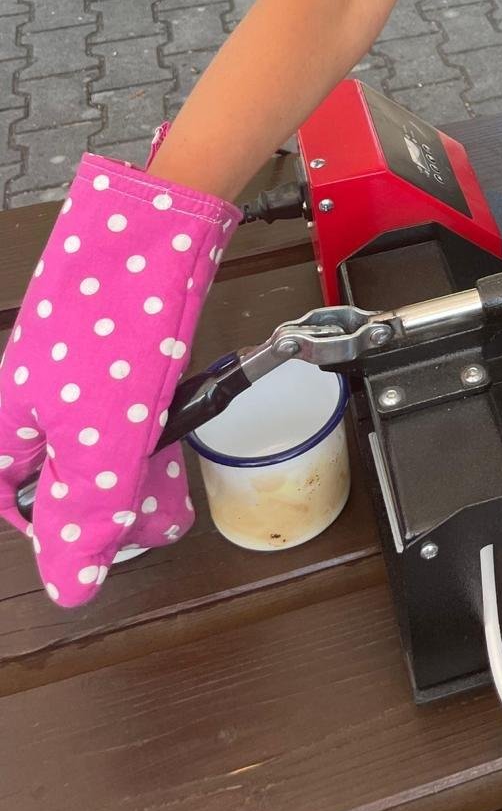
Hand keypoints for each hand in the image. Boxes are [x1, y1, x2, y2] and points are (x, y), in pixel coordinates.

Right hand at [0, 153, 238, 606]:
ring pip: (88, 432)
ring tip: (171, 482)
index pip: (8, 498)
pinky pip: (116, 394)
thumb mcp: (103, 438)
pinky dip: (144, 418)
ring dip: (128, 462)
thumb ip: (85, 511)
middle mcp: (28, 390)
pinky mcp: (106, 335)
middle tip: (146, 517)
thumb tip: (71, 586)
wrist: (155, 224)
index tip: (94, 544)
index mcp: (7, 419)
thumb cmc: (115, 318)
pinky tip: (175, 421)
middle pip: (52, 467)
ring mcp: (67, 360)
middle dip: (99, 499)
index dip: (49, 531)